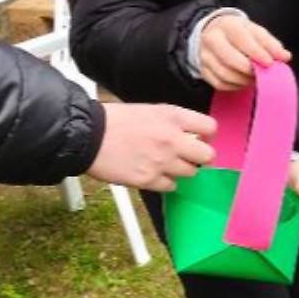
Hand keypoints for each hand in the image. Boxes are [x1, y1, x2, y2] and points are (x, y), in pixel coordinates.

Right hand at [88, 102, 215, 192]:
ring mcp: (162, 161)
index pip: (209, 128)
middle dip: (199, 157)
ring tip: (163, 163)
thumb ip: (172, 122)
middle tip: (188, 157)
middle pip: (207, 156)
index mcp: (172, 116)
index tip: (202, 140)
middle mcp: (171, 139)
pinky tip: (152, 172)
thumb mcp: (149, 110)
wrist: (88, 136)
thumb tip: (190, 133)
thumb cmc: (114, 121)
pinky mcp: (149, 179)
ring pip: (191, 173)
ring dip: (180, 170)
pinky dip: (164, 182)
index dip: (207, 136)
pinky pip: (171, 186)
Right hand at [199, 15, 289, 90]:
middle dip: (249, 70)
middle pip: (229, 59)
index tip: (270, 63)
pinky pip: (219, 84)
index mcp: (227, 25)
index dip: (256, 53)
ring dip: (243, 80)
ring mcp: (204, 56)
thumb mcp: (255, 32)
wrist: (213, 33)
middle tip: (262, 73)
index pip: (241, 39)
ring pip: (224, 74)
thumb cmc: (238, 33)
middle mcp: (211, 39)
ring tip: (254, 78)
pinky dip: (234, 86)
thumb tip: (284, 57)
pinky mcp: (203, 70)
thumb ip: (270, 44)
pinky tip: (243, 82)